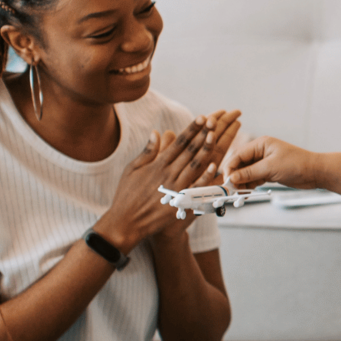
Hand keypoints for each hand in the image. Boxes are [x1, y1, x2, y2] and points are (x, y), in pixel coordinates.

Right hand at [94, 113, 236, 250]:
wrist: (126, 222)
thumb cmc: (127, 195)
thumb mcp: (132, 169)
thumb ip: (147, 151)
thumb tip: (157, 132)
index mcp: (157, 164)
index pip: (178, 143)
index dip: (191, 130)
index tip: (201, 118)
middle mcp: (167, 173)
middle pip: (189, 151)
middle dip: (202, 135)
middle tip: (213, 121)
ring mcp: (174, 187)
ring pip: (194, 165)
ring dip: (205, 150)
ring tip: (215, 136)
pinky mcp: (179, 202)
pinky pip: (195, 188)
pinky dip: (204, 177)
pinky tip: (214, 166)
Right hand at [222, 136, 318, 189]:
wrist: (315, 172)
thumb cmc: (296, 164)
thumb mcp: (270, 168)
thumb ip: (250, 173)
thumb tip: (232, 178)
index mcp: (260, 144)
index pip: (238, 155)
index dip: (230, 168)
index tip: (226, 180)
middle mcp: (261, 152)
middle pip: (241, 164)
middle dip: (235, 176)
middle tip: (230, 189)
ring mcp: (265, 162)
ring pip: (247, 172)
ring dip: (242, 182)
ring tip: (238, 194)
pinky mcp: (269, 172)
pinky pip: (254, 178)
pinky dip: (250, 185)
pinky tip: (246, 193)